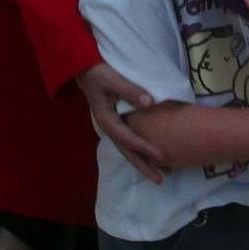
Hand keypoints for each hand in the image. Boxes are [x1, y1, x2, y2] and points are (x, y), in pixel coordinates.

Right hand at [76, 62, 166, 182]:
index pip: (128, 139)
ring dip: (143, 162)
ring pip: (128, 150)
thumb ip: (130, 90)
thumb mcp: (113, 79)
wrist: (86, 70)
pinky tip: (151, 155)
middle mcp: (109, 128)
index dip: (145, 148)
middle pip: (127, 152)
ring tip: (162, 173)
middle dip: (144, 167)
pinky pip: (129, 141)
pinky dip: (140, 151)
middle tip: (161, 179)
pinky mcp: (116, 123)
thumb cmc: (99, 73)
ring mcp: (112, 127)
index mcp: (107, 120)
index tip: (162, 155)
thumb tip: (149, 103)